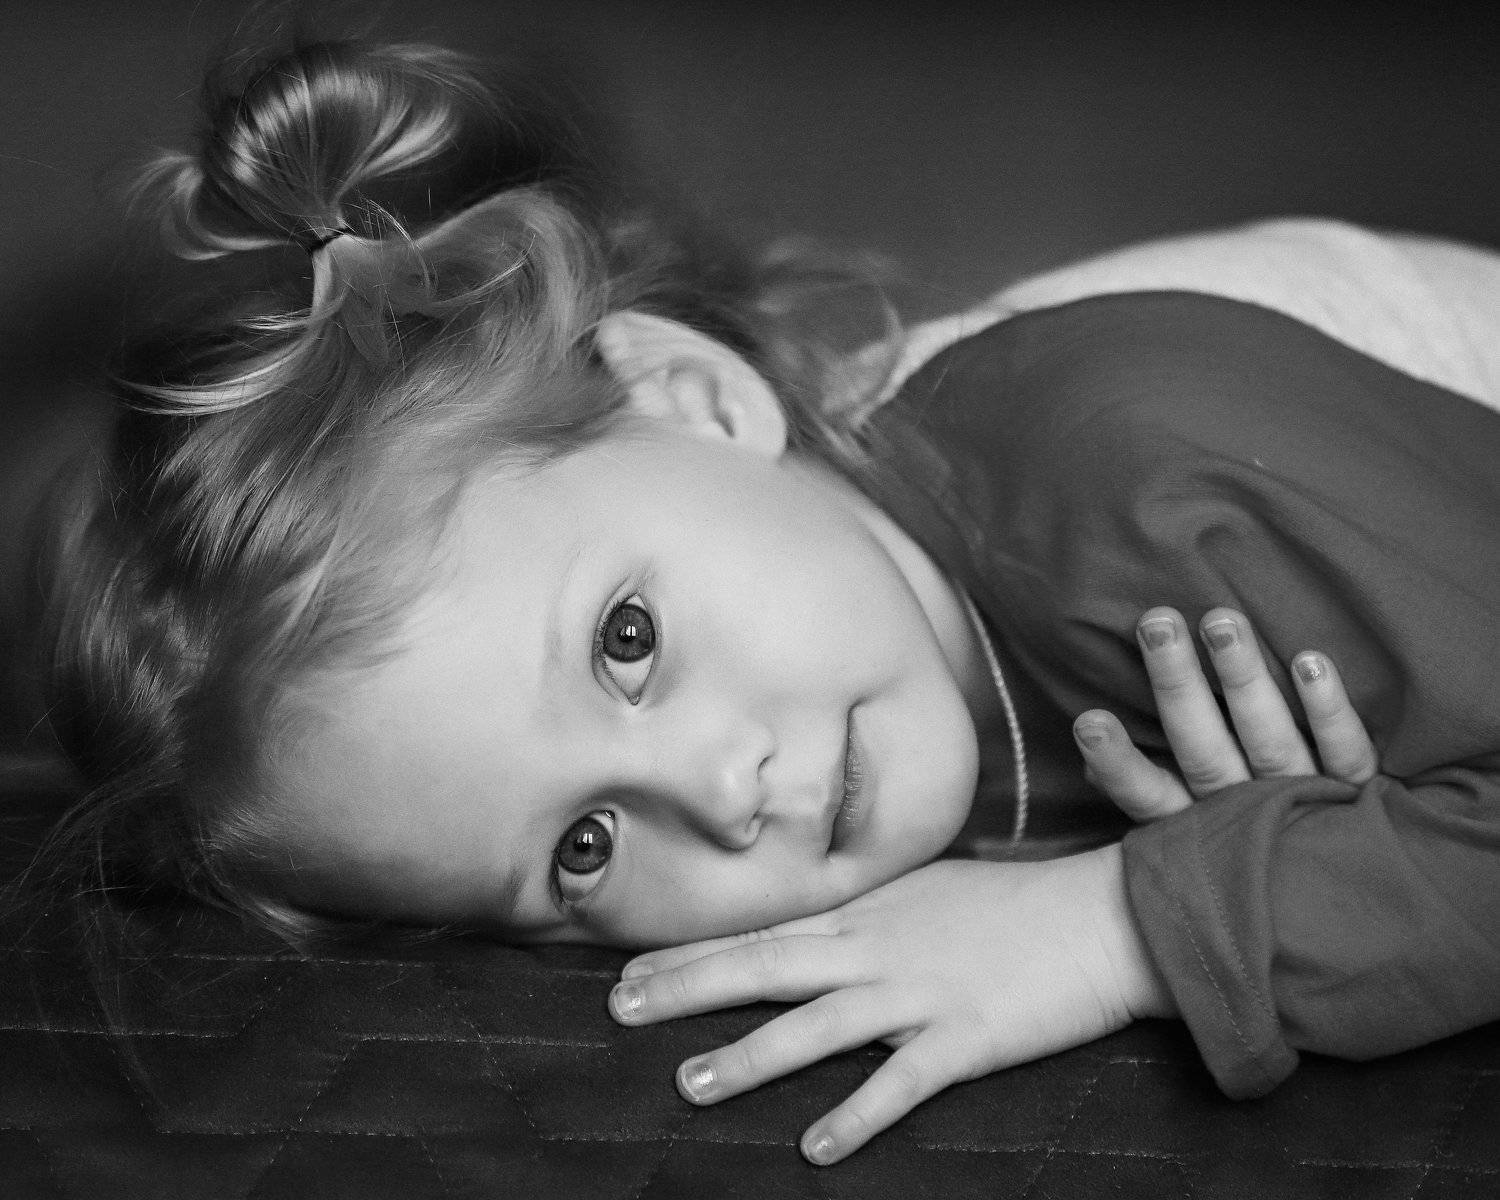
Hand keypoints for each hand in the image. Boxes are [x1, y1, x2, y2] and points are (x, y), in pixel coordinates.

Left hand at [610, 844, 1172, 1165]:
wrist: (1100, 916)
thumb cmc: (1013, 903)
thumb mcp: (927, 891)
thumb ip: (867, 912)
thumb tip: (815, 928)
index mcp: (866, 913)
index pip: (762, 930)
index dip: (692, 950)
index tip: (629, 965)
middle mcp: (877, 948)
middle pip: (766, 967)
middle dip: (688, 988)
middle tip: (621, 1008)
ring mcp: (917, 993)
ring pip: (815, 1027)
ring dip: (748, 1056)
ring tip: (689, 1084)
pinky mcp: (964, 1039)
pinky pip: (900, 1084)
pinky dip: (857, 1116)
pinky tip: (815, 1147)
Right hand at [1073, 606, 1377, 821]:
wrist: (1359, 900)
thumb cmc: (1261, 846)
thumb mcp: (1197, 835)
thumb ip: (1148, 789)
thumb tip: (1087, 744)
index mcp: (1203, 827)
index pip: (1151, 797)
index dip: (1119, 765)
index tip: (1088, 721)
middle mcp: (1248, 815)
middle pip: (1206, 750)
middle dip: (1178, 685)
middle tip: (1157, 621)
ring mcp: (1306, 806)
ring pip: (1270, 741)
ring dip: (1243, 679)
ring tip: (1221, 621)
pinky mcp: (1362, 797)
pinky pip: (1346, 752)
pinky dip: (1329, 710)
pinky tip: (1308, 660)